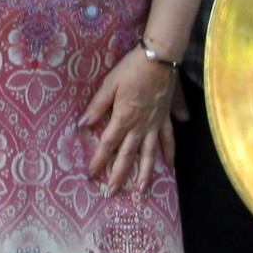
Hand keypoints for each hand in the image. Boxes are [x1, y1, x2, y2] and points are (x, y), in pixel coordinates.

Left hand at [78, 51, 177, 190]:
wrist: (160, 59)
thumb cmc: (132, 69)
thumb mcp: (110, 84)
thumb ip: (97, 106)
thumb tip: (82, 124)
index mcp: (124, 118)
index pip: (108, 144)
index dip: (99, 160)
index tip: (91, 175)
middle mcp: (140, 126)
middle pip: (128, 155)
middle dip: (120, 175)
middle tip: (114, 194)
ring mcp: (155, 124)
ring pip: (150, 154)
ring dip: (146, 173)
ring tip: (142, 191)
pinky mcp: (166, 118)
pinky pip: (169, 139)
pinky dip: (170, 153)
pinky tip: (170, 167)